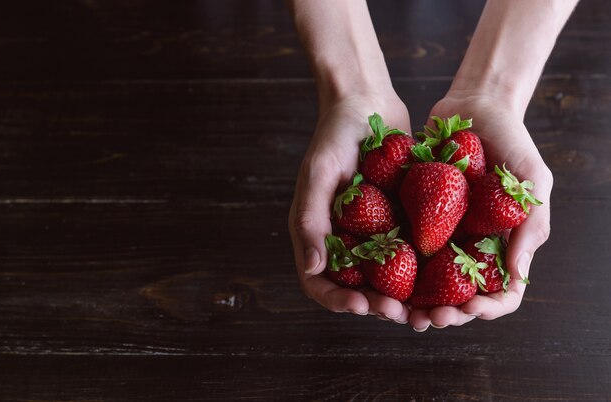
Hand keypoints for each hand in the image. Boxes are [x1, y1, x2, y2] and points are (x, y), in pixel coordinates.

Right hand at [288, 93, 412, 321]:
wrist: (366, 103)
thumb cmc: (334, 134)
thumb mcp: (318, 173)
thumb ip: (311, 219)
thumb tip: (313, 269)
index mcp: (318, 233)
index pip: (319, 282)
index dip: (338, 300)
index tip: (362, 305)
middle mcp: (344, 238)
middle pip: (356, 287)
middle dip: (377, 305)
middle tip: (402, 314)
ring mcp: (372, 232)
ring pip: (386, 278)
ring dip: (404, 297)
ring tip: (426, 309)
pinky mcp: (397, 220)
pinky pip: (408, 251)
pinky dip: (423, 269)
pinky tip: (446, 278)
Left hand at [407, 93, 552, 330]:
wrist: (474, 105)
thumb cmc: (513, 142)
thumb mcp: (532, 182)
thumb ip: (530, 227)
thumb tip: (518, 276)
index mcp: (502, 244)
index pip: (500, 293)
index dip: (485, 309)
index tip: (466, 309)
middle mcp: (470, 245)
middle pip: (458, 295)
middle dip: (443, 313)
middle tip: (423, 319)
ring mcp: (442, 232)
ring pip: (425, 279)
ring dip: (412, 300)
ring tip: (396, 307)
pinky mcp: (415, 215)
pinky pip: (400, 245)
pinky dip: (390, 265)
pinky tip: (375, 273)